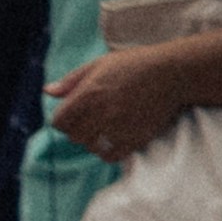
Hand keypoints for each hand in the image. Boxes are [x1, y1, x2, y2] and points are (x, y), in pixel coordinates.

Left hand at [48, 51, 200, 158]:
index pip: (59, 121)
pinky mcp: (135, 138)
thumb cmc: (135, 65)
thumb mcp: (100, 65)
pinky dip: (108, 150)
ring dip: (93, 140)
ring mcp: (119, 127)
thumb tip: (47, 91)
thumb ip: (71, 81)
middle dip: (78, 128)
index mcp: (88, 93)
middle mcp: (101, 112)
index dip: (63, 119)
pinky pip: (110, 156)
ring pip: (90, 146)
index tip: (73, 114)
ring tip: (106, 126)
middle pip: (74, 136)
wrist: (173, 73)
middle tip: (92, 118)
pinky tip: (115, 137)